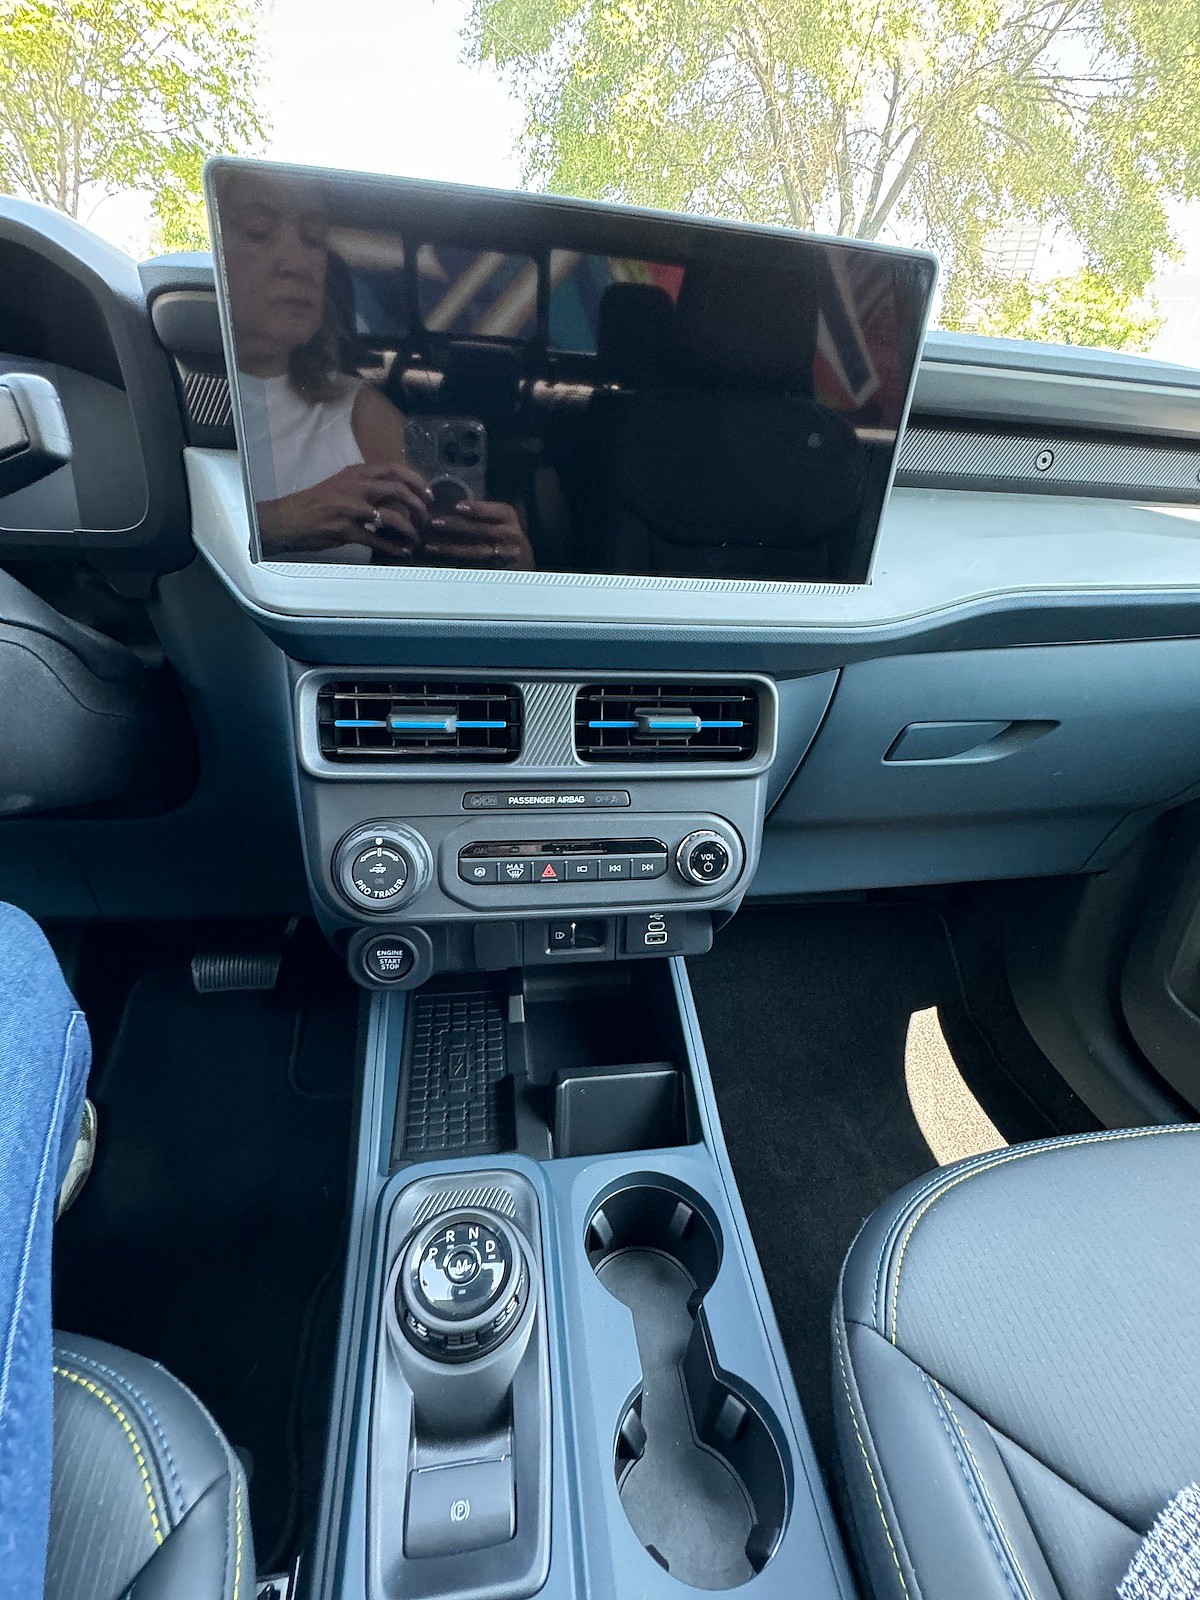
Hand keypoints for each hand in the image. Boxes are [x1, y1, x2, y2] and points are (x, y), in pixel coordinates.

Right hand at [256, 462, 430, 557]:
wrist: (289, 518)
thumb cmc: (317, 502)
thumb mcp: (342, 484)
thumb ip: (367, 485)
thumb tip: (396, 494)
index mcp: (356, 473)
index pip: (394, 468)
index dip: (416, 480)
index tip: (428, 494)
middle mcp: (355, 487)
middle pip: (398, 490)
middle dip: (418, 505)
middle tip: (427, 518)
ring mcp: (350, 508)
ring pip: (391, 517)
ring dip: (409, 530)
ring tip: (417, 539)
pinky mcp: (345, 530)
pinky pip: (377, 540)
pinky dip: (393, 548)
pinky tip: (402, 552)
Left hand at [422, 499, 534, 569]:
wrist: (522, 557)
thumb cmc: (502, 529)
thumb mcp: (497, 516)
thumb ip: (478, 511)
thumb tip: (446, 501)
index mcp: (508, 516)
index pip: (494, 511)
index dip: (477, 509)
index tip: (457, 506)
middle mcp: (510, 534)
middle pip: (482, 530)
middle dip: (457, 526)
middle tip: (434, 522)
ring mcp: (505, 554)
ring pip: (477, 551)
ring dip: (452, 548)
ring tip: (431, 545)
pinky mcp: (497, 570)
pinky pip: (476, 567)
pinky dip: (458, 564)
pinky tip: (442, 561)